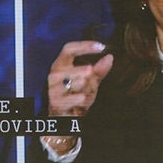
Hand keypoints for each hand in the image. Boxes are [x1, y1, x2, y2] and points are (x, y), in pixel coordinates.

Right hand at [42, 40, 113, 156]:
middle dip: (82, 70)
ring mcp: (53, 88)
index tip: (101, 46)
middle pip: (67, 67)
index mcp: (61, 64)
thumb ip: (99, 70)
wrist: (66, 117)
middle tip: (91, 71)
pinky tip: (83, 99)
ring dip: (83, 86)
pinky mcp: (55, 101)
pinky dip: (79, 98)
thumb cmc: (76, 95)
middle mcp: (54, 74)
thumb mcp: (90, 81)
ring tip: (87, 89)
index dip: (84, 46)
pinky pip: (70, 98)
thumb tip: (109, 57)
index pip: (69, 49)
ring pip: (71, 82)